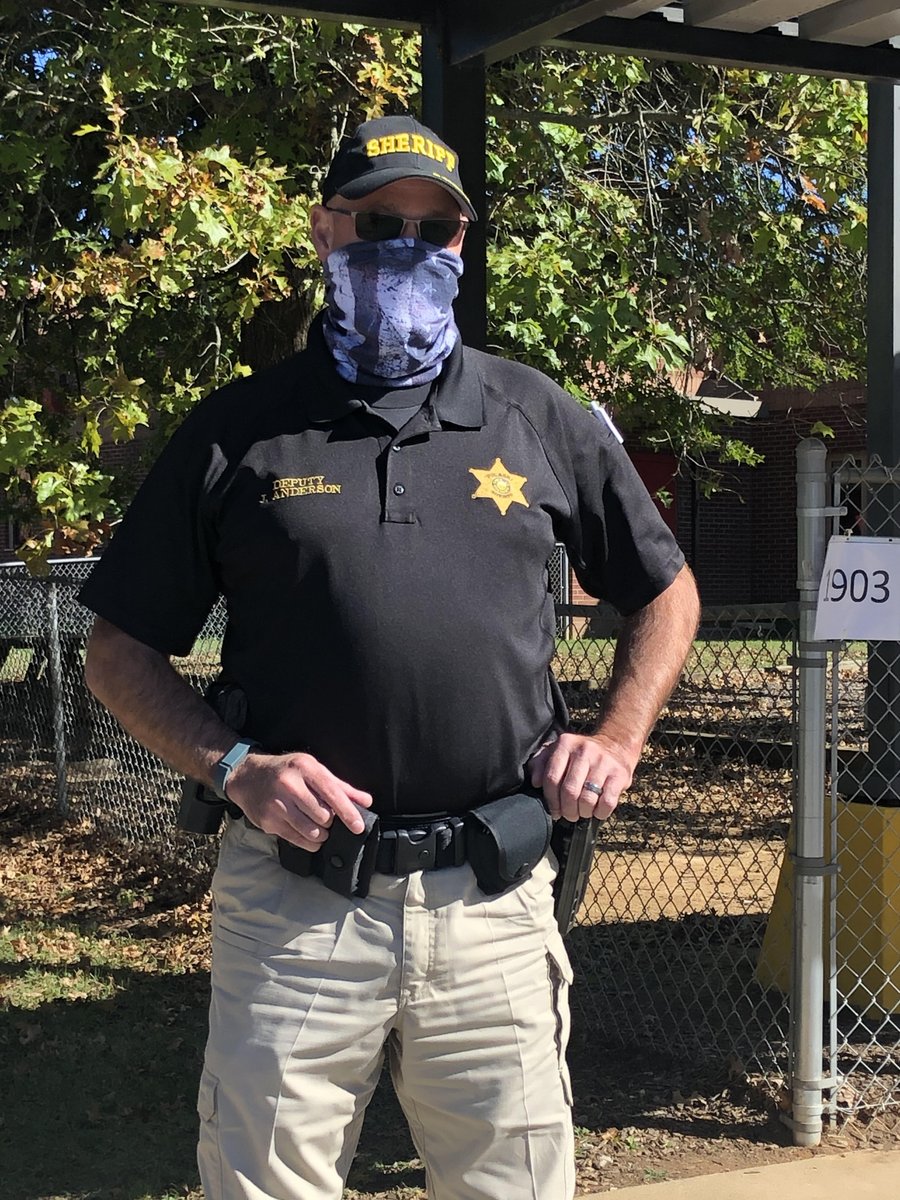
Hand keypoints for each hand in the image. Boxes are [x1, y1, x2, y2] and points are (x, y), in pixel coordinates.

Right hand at [225, 751, 372, 850]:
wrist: (248, 777)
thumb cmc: (286, 772)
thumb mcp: (313, 770)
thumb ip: (340, 786)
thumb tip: (366, 801)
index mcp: (305, 768)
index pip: (332, 793)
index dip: (348, 812)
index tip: (358, 826)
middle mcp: (290, 785)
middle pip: (323, 816)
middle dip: (330, 821)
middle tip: (326, 817)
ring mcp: (277, 804)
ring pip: (312, 831)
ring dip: (321, 834)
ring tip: (318, 826)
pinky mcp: (268, 821)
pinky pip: (297, 840)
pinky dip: (309, 841)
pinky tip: (307, 833)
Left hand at [528, 732, 634, 821]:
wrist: (616, 745)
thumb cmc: (581, 754)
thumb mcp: (559, 751)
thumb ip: (542, 763)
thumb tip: (535, 782)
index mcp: (565, 744)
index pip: (551, 778)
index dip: (551, 800)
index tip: (554, 810)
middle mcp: (584, 751)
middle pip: (569, 791)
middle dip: (567, 810)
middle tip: (569, 814)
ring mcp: (603, 762)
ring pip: (587, 799)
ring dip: (583, 812)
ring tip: (583, 811)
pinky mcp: (619, 774)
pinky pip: (607, 802)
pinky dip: (600, 812)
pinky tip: (597, 810)